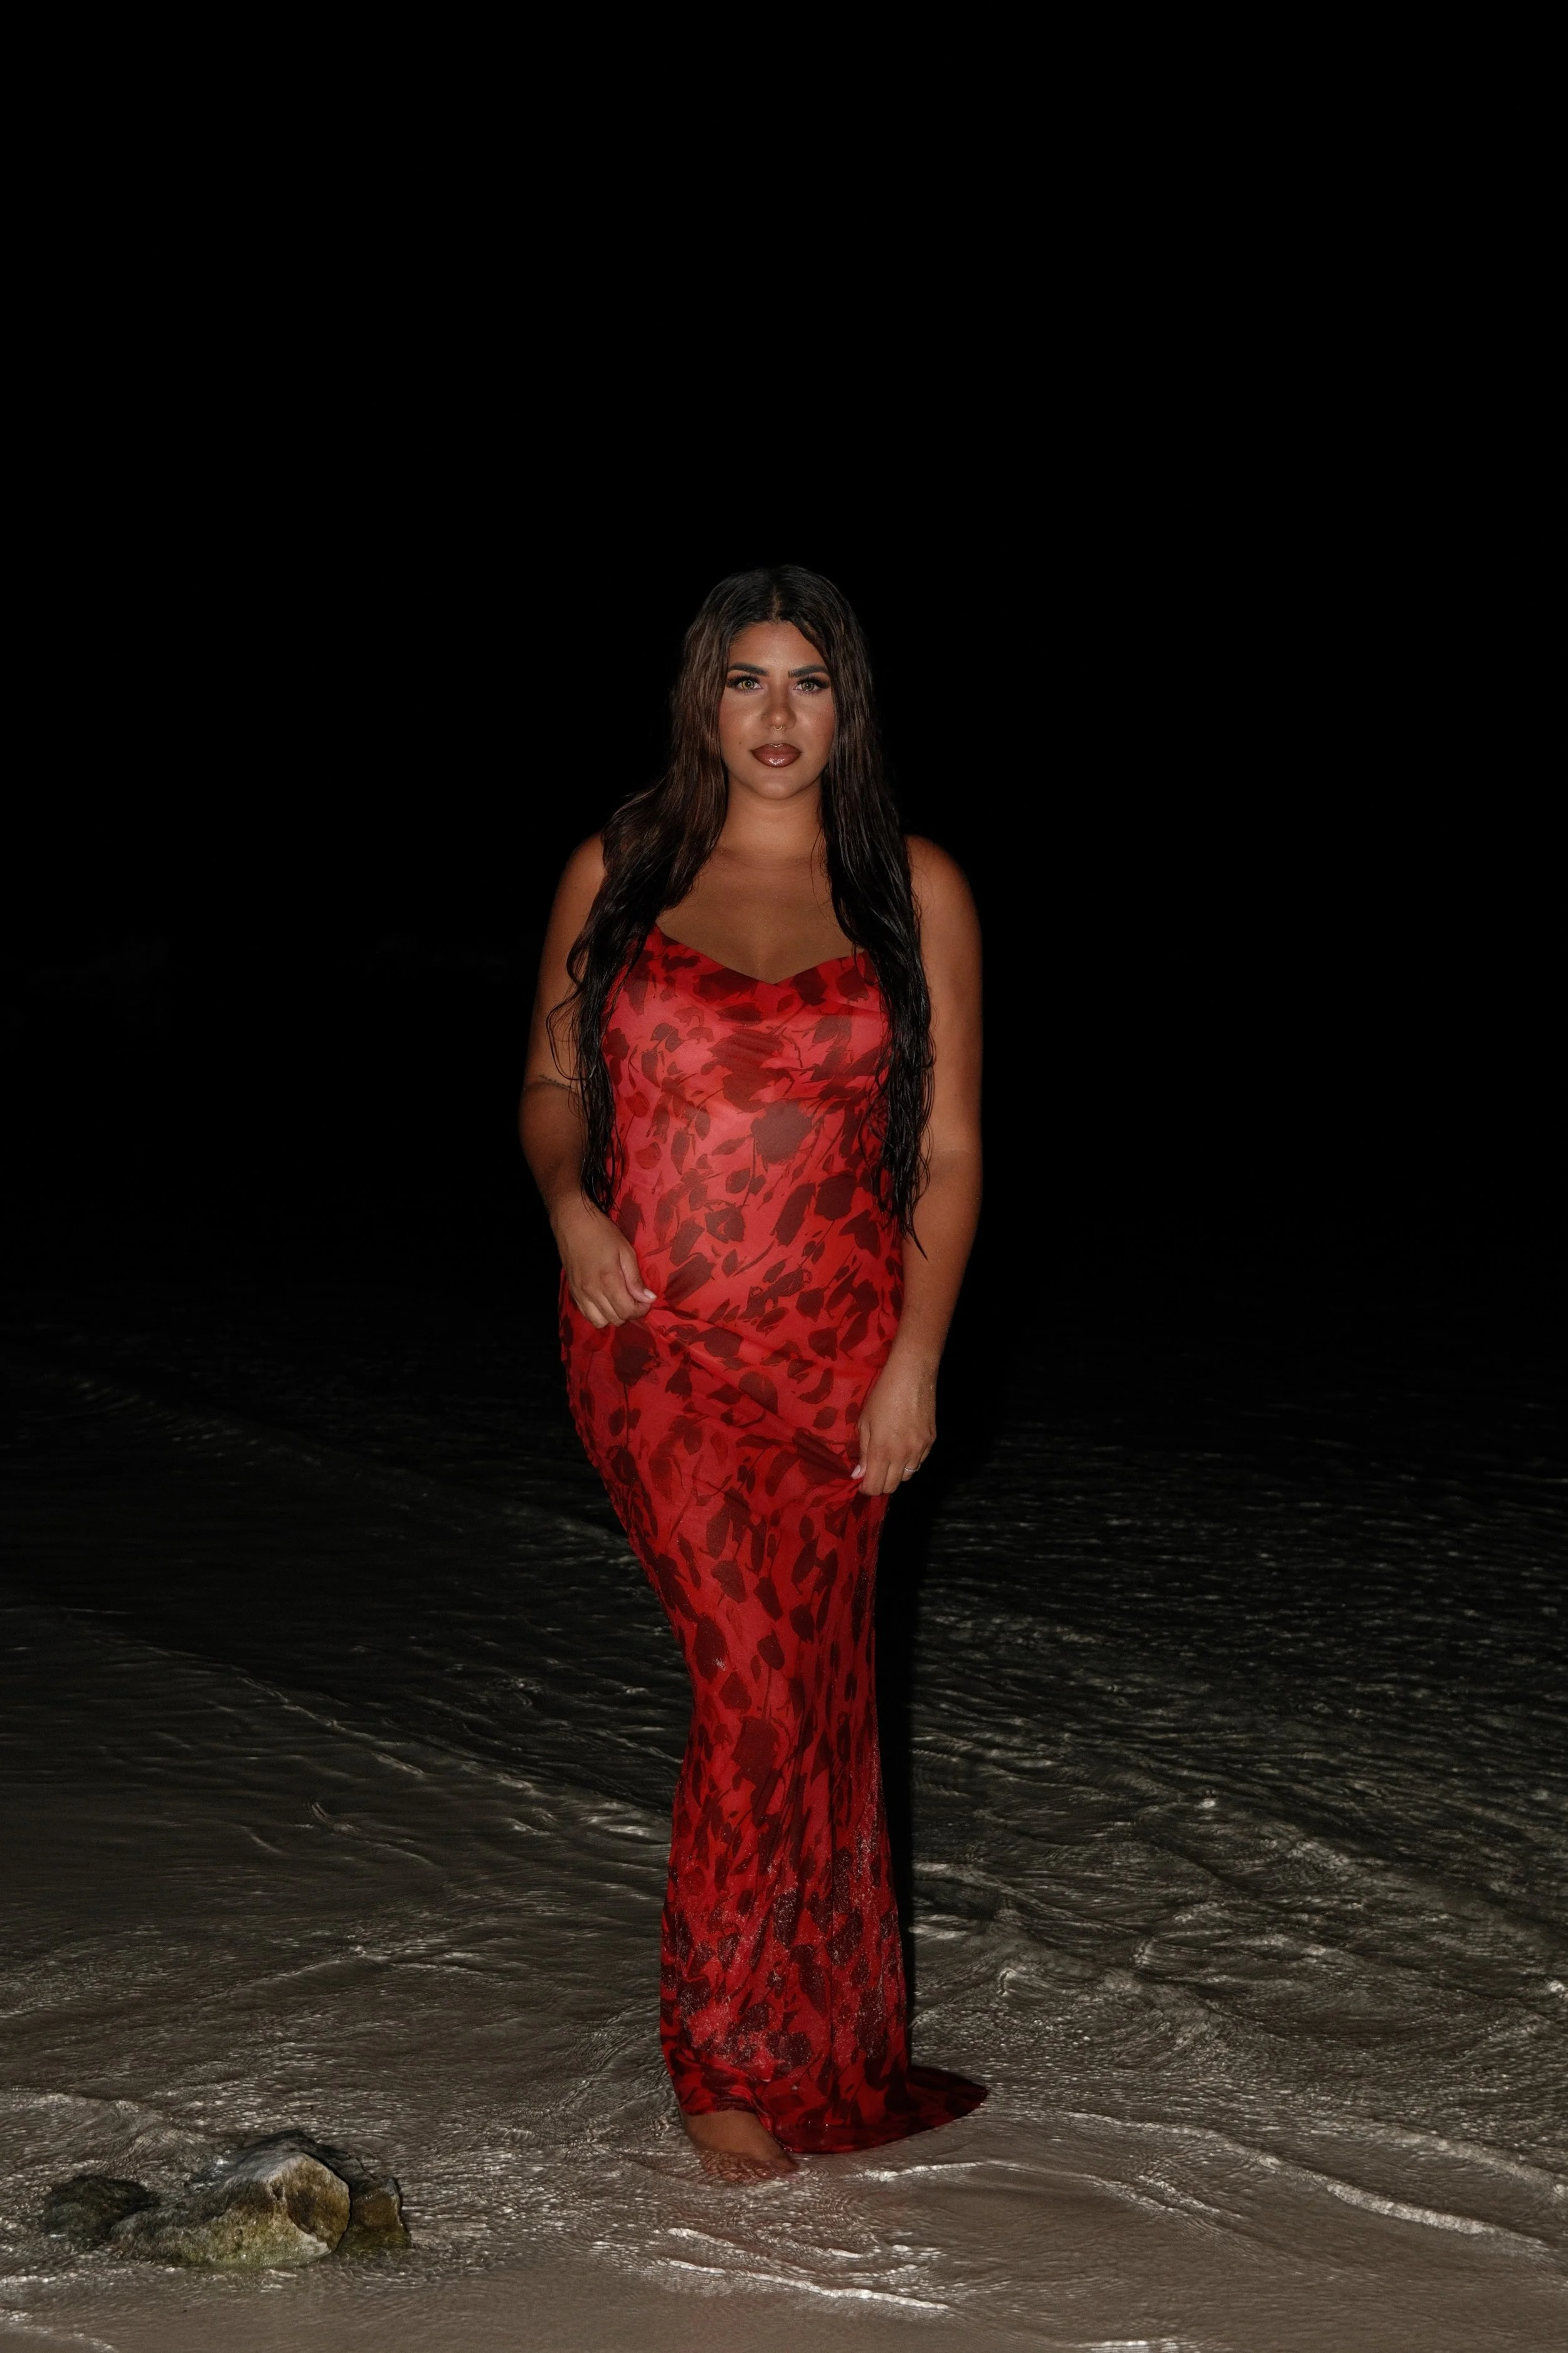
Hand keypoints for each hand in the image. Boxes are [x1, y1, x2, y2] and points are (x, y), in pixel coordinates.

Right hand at [554, 1196, 656, 1326]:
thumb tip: (648, 1298)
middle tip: (635, 1299)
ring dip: (613, 1315)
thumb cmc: (602, 1233)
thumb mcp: (625, 1251)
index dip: (641, 1310)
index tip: (646, 1300)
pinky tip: (604, 1301)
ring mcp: (580, 1294)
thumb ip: (635, 1278)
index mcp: (608, 1281)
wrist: (572, 1223)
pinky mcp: (572, 1292)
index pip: (627, 1311)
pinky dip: (598, 1313)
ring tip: (619, 1301)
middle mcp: (592, 1292)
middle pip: (615, 1319)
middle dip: (629, 1312)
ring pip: (600, 1322)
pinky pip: (586, 1315)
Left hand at [851, 1354, 935, 1495]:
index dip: (867, 1488)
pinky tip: (903, 1446)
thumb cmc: (882, 1395)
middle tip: (873, 1472)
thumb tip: (859, 1474)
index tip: (862, 1481)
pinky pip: (919, 1462)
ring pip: (907, 1476)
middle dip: (880, 1484)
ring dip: (896, 1473)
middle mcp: (903, 1455)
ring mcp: (920, 1450)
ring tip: (889, 1458)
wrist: (912, 1375)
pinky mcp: (931, 1442)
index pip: (875, 1486)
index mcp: (882, 1450)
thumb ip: (863, 1452)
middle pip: (892, 1487)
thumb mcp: (865, 1422)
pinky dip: (909, 1461)